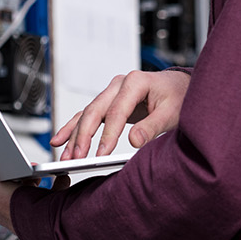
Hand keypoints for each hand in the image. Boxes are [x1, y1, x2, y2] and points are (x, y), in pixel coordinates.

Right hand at [51, 70, 190, 159]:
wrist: (180, 87)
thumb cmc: (178, 96)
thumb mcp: (172, 112)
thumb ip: (153, 126)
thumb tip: (134, 141)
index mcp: (135, 81)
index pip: (117, 111)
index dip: (108, 134)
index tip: (101, 155)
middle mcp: (120, 84)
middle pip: (95, 110)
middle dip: (83, 136)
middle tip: (76, 158)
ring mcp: (112, 92)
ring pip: (87, 113)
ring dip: (74, 135)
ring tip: (65, 155)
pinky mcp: (109, 102)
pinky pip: (88, 114)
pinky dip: (74, 127)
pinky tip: (60, 140)